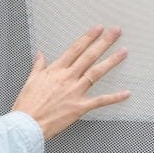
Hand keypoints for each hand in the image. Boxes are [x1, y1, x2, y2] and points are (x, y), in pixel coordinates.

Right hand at [12, 26, 129, 139]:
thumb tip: (40, 54)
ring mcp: (75, 92)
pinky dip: (114, 97)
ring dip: (111, 61)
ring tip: (123, 52)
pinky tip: (126, 93)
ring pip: (96, 73)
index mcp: (56, 70)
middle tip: (116, 32)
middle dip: (104, 42)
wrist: (27, 124)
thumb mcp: (31, 81)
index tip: (98, 28)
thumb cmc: (27, 105)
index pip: (75, 49)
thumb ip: (38, 66)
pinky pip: (100, 101)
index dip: (88, 37)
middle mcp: (68, 78)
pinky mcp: (80, 107)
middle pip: (89, 56)